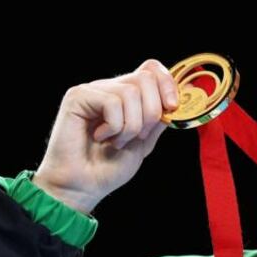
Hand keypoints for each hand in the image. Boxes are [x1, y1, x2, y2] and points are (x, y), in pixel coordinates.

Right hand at [32, 59, 180, 213]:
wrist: (82, 187)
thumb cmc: (108, 168)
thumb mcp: (144, 143)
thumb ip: (159, 120)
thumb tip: (178, 101)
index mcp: (126, 96)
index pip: (152, 69)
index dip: (167, 84)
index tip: (172, 108)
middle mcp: (110, 88)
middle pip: (146, 77)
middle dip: (151, 111)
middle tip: (138, 135)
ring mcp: (93, 91)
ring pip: (131, 92)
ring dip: (131, 126)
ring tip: (116, 141)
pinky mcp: (78, 97)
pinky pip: (112, 102)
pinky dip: (114, 126)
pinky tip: (99, 137)